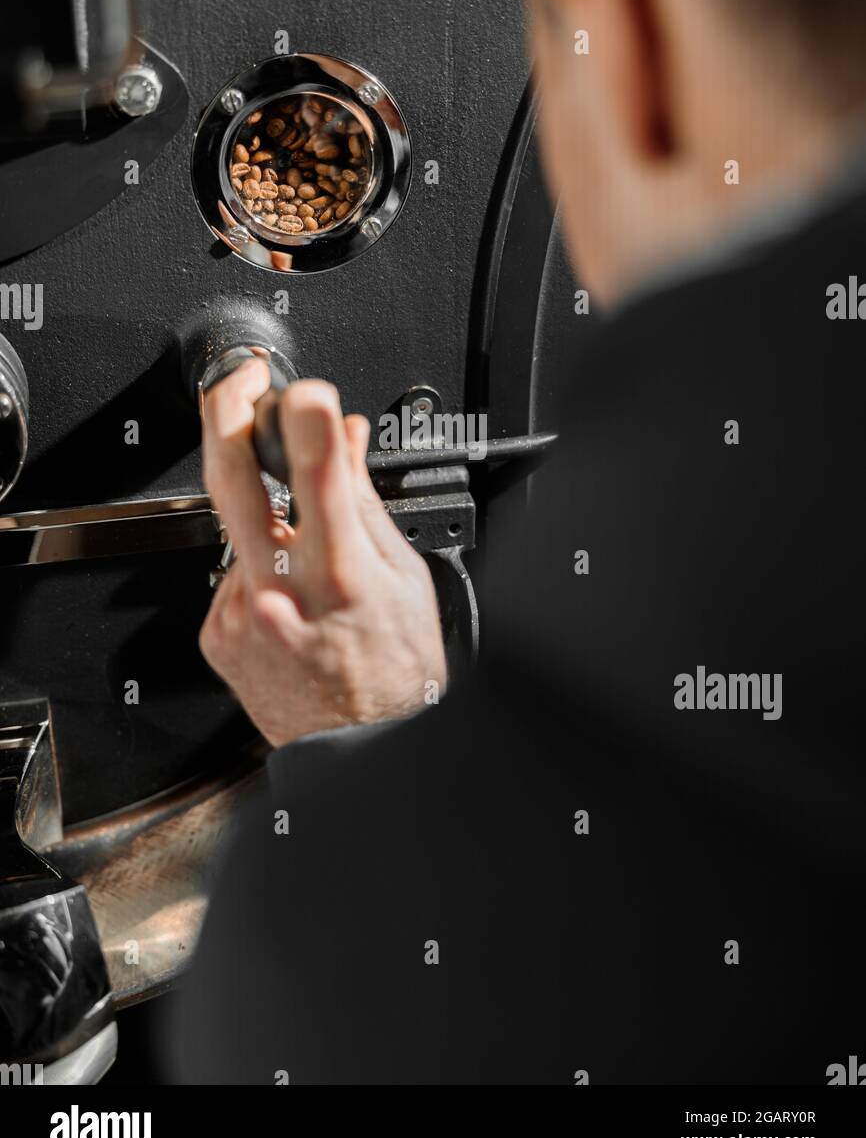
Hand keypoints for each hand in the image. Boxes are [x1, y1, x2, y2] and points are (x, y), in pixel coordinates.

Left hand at [199, 363, 447, 746]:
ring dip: (264, 519)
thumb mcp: (405, 577)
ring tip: (305, 556)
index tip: (303, 389)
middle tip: (240, 383)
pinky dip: (255, 568)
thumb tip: (346, 437)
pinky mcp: (216, 634)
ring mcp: (241, 617)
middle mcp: (283, 596)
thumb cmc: (396, 672)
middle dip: (227, 413)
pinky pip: (228, 572)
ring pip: (234, 527)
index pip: (318, 474)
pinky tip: (287, 597)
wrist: (360, 754)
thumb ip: (363, 500)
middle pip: (231, 481)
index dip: (307, 416)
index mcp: (344, 577)